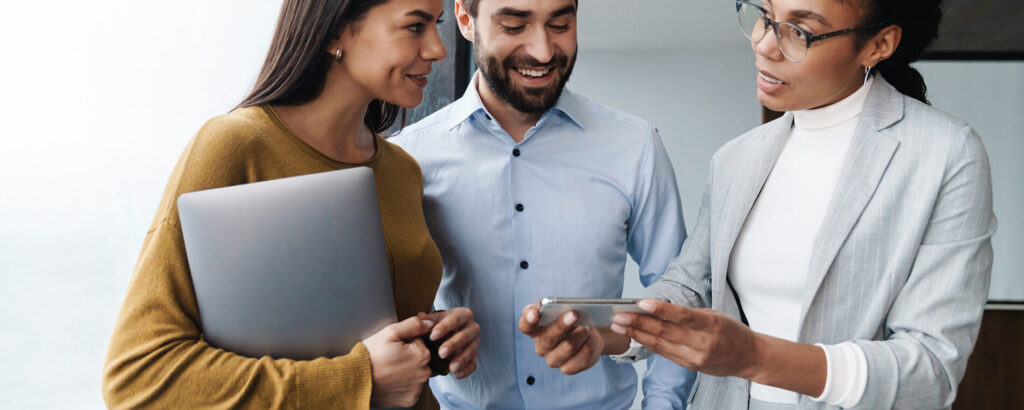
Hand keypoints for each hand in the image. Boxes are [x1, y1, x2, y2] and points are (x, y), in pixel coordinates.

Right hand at [363, 316, 432, 407]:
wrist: (356, 380)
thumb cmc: (370, 356)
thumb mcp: (390, 332)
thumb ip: (413, 325)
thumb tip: (429, 323)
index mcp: (422, 354)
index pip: (418, 342)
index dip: (404, 342)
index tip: (392, 347)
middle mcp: (424, 373)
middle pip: (419, 358)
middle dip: (407, 356)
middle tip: (388, 359)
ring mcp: (418, 388)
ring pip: (416, 373)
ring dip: (406, 370)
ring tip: (388, 370)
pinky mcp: (411, 399)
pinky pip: (411, 388)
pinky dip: (403, 385)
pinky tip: (391, 381)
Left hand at [417, 308, 480, 377]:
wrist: (447, 334)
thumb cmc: (439, 325)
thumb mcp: (434, 320)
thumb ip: (427, 320)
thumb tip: (420, 319)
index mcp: (463, 315)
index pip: (456, 319)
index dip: (444, 327)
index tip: (432, 336)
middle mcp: (472, 327)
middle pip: (465, 336)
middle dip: (453, 345)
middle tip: (441, 353)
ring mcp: (475, 342)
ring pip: (471, 351)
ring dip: (461, 360)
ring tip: (451, 368)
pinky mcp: (475, 356)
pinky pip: (473, 364)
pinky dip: (466, 370)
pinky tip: (457, 375)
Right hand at [518, 302, 602, 374]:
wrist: (588, 334)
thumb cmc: (571, 318)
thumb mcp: (561, 307)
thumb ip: (551, 304)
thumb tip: (547, 305)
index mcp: (535, 329)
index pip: (525, 326)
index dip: (529, 320)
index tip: (536, 312)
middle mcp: (541, 346)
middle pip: (547, 338)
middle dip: (561, 325)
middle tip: (574, 314)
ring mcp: (553, 360)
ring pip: (567, 348)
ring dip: (580, 335)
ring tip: (587, 327)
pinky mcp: (568, 368)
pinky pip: (580, 359)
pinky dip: (588, 345)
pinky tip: (591, 338)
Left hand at [610, 299, 760, 377]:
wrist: (748, 357)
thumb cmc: (731, 332)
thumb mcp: (715, 316)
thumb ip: (688, 315)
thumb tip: (657, 309)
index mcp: (711, 325)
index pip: (682, 316)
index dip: (660, 309)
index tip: (641, 303)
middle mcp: (702, 343)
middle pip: (665, 331)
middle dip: (638, 323)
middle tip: (619, 316)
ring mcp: (695, 357)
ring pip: (660, 344)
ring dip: (637, 335)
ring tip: (619, 326)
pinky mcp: (690, 366)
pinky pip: (665, 353)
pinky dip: (648, 344)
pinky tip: (635, 337)